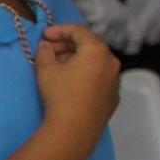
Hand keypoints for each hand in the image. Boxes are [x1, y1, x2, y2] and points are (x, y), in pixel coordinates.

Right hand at [29, 20, 120, 149]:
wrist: (75, 129)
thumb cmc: (61, 94)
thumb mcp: (46, 69)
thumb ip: (44, 52)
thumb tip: (45, 47)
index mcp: (96, 50)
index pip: (78, 31)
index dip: (59, 30)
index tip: (44, 35)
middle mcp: (111, 61)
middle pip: (90, 45)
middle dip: (68, 45)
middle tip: (50, 50)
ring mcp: (115, 80)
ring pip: (96, 62)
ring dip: (78, 59)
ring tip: (59, 66)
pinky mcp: (114, 96)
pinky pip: (100, 77)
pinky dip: (87, 74)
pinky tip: (73, 82)